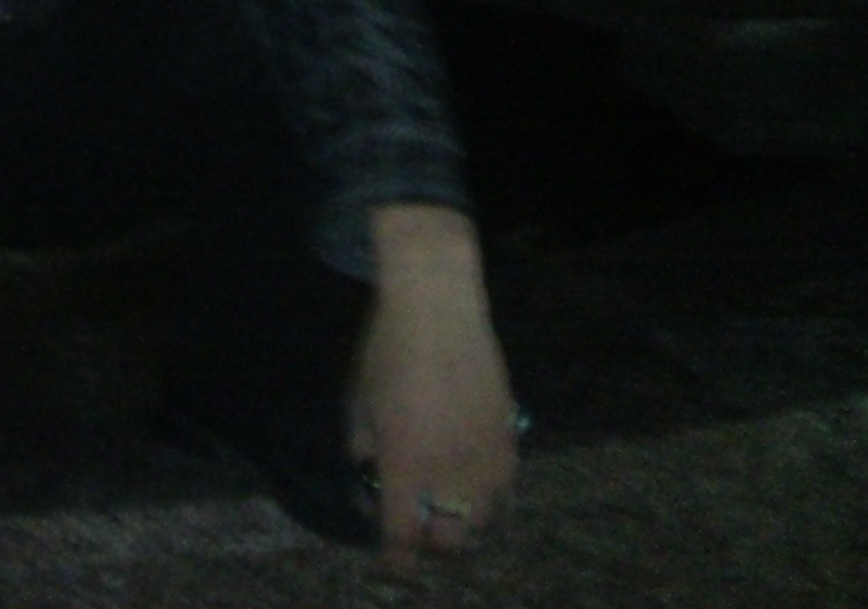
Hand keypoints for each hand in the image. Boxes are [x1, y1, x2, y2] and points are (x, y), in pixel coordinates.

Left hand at [350, 206, 518, 573]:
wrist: (438, 307)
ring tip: (443, 509)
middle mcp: (450, 474)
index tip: (390, 561)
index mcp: (406, 468)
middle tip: (415, 528)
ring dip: (459, 525)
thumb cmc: (386, 351)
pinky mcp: (509, 440)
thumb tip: (370, 477)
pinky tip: (473, 487)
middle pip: (448, 543)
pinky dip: (488, 502)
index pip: (403, 540)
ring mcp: (486, 459)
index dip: (395, 560)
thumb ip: (363, 451)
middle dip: (428, 546)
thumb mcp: (358, 405)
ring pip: (481, 524)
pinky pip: (506, 494)